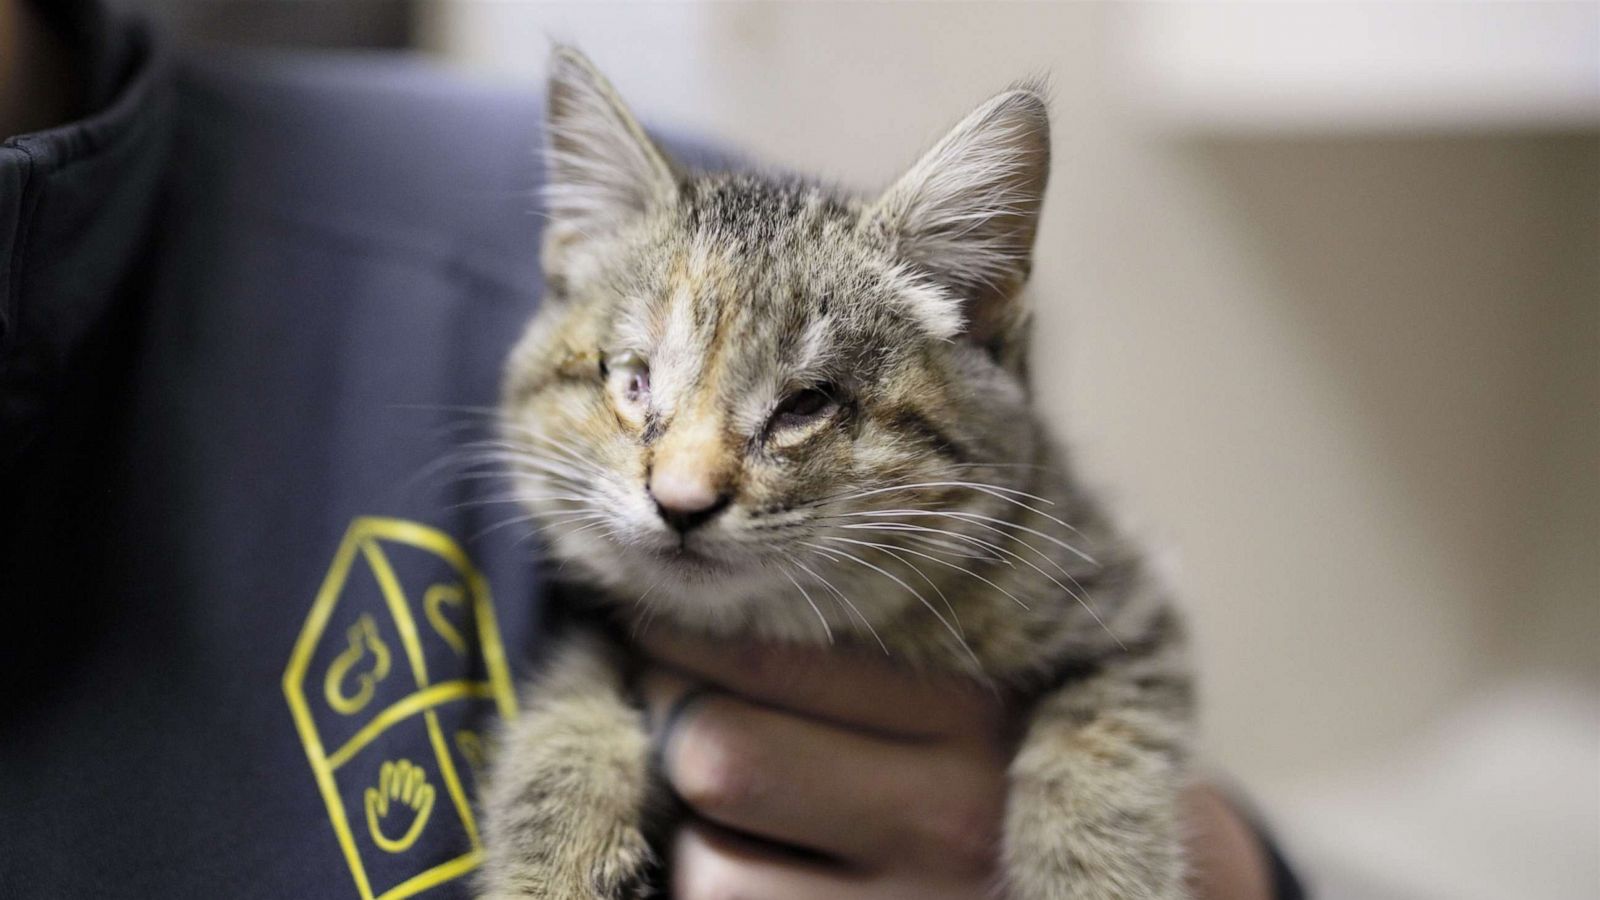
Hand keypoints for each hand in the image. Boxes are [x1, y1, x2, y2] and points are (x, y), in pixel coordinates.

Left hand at [638, 630, 1276, 899]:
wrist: (1115, 899)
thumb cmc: (999, 778)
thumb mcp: (965, 699)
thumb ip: (854, 656)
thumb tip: (659, 625)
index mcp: (972, 715)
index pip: (765, 662)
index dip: (679, 645)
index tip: (651, 635)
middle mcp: (949, 818)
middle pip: (715, 752)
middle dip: (679, 738)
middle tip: (688, 724)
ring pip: (707, 864)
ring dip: (703, 844)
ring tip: (751, 826)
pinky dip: (721, 898)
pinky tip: (765, 875)